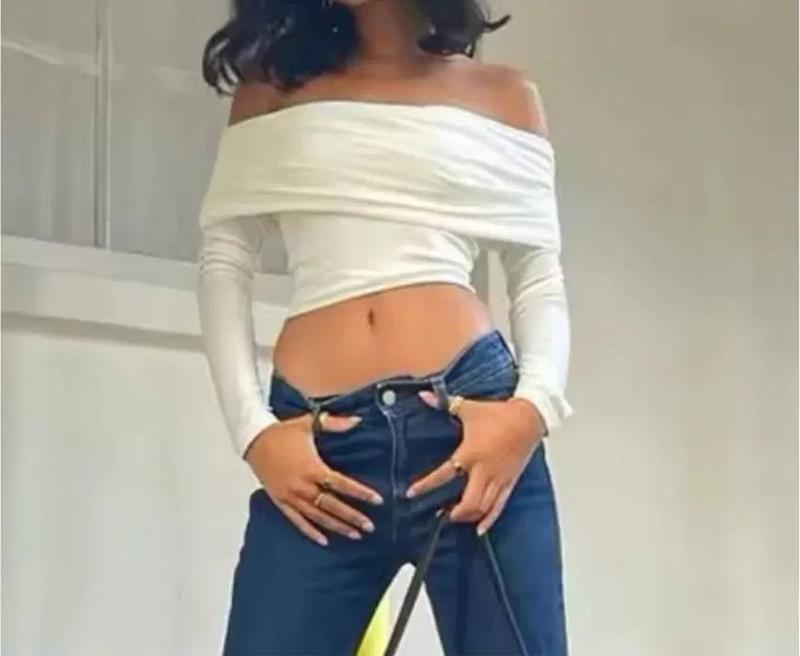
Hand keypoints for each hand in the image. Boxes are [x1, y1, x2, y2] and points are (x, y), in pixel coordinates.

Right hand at [245, 411, 383, 546]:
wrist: (253, 440)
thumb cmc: (282, 432)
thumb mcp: (309, 423)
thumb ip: (335, 423)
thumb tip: (358, 420)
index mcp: (312, 468)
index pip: (342, 484)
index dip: (361, 493)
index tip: (378, 500)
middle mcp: (303, 486)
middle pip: (332, 505)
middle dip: (352, 516)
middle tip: (370, 527)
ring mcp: (291, 496)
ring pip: (318, 517)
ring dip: (337, 526)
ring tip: (355, 535)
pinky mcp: (281, 502)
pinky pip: (297, 521)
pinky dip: (310, 532)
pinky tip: (324, 541)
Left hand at [406, 391, 544, 535]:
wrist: (529, 418)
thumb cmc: (498, 413)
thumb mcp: (468, 407)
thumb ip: (444, 403)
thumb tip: (423, 395)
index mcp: (470, 453)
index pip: (445, 474)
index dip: (426, 485)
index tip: (410, 493)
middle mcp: (484, 471)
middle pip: (468, 501)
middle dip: (454, 512)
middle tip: (441, 514)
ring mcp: (498, 479)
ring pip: (483, 507)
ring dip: (468, 516)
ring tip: (456, 517)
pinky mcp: (509, 482)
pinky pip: (499, 506)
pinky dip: (489, 519)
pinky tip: (480, 529)